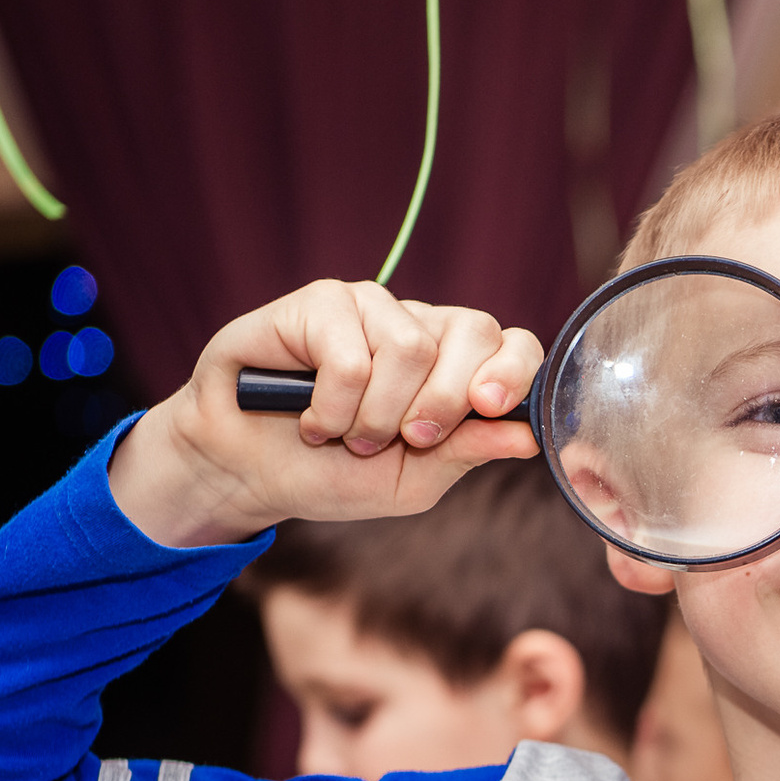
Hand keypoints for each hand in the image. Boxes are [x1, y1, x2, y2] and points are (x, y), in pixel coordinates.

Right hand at [112, 280, 543, 546]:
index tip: (491, 407)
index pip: (514, 344)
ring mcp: (372, 307)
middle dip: (443, 404)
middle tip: (405, 442)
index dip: (514, 371)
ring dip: (376, 415)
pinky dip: (334, 404)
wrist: (250, 471)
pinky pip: (351, 353)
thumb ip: (468, 452)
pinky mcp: (321, 302)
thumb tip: (530, 436)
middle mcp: (419, 326)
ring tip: (347, 435)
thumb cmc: (334, 472)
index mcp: (455, 365)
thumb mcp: (413, 479)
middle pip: (473, 333)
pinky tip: (313, 416)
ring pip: (411, 346)